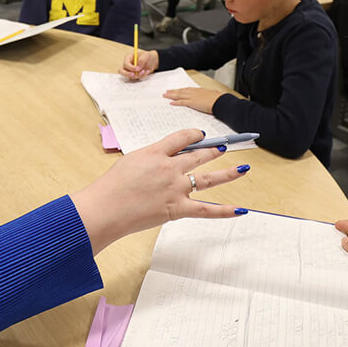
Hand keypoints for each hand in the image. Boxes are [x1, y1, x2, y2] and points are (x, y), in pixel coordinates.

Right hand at [71, 129, 250, 253]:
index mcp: (155, 153)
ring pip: (208, 179)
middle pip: (198, 155)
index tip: (199, 134)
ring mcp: (175, 189)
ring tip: (242, 168)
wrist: (105, 209)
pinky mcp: (177, 209)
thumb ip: (150, 159)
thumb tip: (163, 161)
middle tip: (223, 148)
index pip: (180, 138)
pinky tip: (241, 209)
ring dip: (227, 173)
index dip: (192, 135)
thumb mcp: (129, 162)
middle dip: (212, 151)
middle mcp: (169, 168)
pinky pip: (206, 210)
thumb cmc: (111, 187)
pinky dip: (225, 211)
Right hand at [121, 49, 158, 79]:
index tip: (137, 69)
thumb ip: (141, 60)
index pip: (125, 64)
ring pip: (130, 76)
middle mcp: (127, 65)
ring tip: (145, 71)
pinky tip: (146, 71)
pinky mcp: (134, 75)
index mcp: (128, 58)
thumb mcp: (145, 55)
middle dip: (127, 74)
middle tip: (134, 75)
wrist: (152, 61)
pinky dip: (142, 76)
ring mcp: (130, 71)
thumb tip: (137, 67)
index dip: (130, 67)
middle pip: (121, 71)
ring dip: (138, 75)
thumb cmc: (147, 56)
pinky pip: (136, 79)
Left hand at [164, 86, 222, 113]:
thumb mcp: (212, 95)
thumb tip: (210, 95)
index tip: (175, 90)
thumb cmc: (218, 99)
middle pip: (181, 91)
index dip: (180, 90)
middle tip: (166, 92)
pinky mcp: (192, 103)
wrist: (219, 101)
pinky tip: (171, 103)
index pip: (187, 89)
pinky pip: (182, 102)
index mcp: (199, 90)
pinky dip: (176, 102)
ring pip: (179, 95)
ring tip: (165, 95)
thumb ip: (208, 95)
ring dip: (172, 95)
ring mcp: (192, 97)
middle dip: (173, 92)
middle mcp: (194, 92)